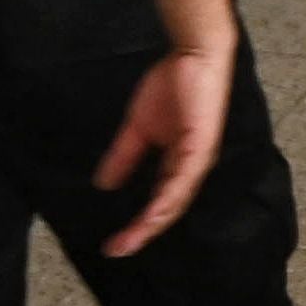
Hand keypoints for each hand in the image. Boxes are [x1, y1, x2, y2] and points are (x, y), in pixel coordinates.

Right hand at [93, 44, 234, 255]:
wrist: (192, 56)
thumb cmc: (172, 87)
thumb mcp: (139, 128)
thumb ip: (125, 156)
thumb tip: (104, 184)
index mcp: (177, 165)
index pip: (157, 203)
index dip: (138, 224)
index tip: (114, 243)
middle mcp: (190, 168)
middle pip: (167, 209)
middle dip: (143, 231)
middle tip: (117, 249)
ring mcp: (198, 158)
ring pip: (177, 200)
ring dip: (154, 221)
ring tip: (132, 238)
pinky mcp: (202, 145)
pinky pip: (185, 178)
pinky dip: (170, 196)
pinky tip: (156, 212)